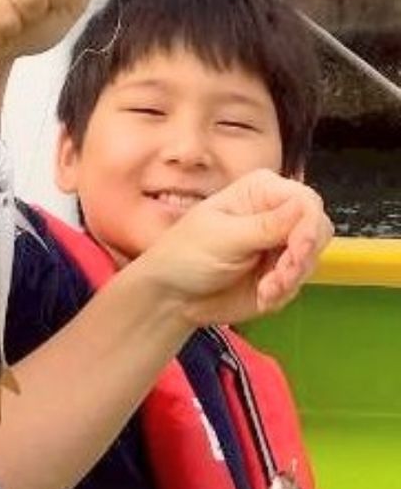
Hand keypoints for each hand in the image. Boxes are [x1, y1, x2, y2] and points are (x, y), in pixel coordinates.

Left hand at [138, 170, 331, 326]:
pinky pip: (298, 282)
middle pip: (317, 229)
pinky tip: (262, 296)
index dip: (309, 225)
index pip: (306, 200)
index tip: (299, 249)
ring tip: (265, 289)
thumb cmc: (184, 255)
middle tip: (280, 275)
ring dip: (291, 278)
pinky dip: (283, 292)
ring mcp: (280, 245)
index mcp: (260, 192)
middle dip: (302, 256)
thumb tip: (303, 206)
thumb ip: (265, 225)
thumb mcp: (221, 237)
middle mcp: (277, 215)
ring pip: (311, 258)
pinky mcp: (279, 273)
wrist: (171, 295)